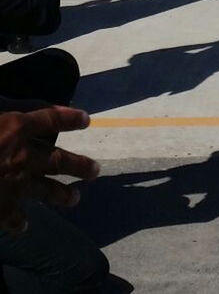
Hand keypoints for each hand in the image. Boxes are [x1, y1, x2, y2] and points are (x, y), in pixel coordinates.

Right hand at [0, 107, 98, 233]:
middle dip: (79, 165)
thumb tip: (18, 108)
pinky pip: (15, 217)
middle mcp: (22, 155)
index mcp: (15, 127)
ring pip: (46, 190)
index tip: (86, 119)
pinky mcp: (0, 208)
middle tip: (96, 170)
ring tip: (76, 199)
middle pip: (59, 159)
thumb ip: (7, 107)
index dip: (69, 118)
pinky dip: (20, 222)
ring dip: (63, 195)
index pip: (51, 118)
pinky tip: (24, 226)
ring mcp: (13, 184)